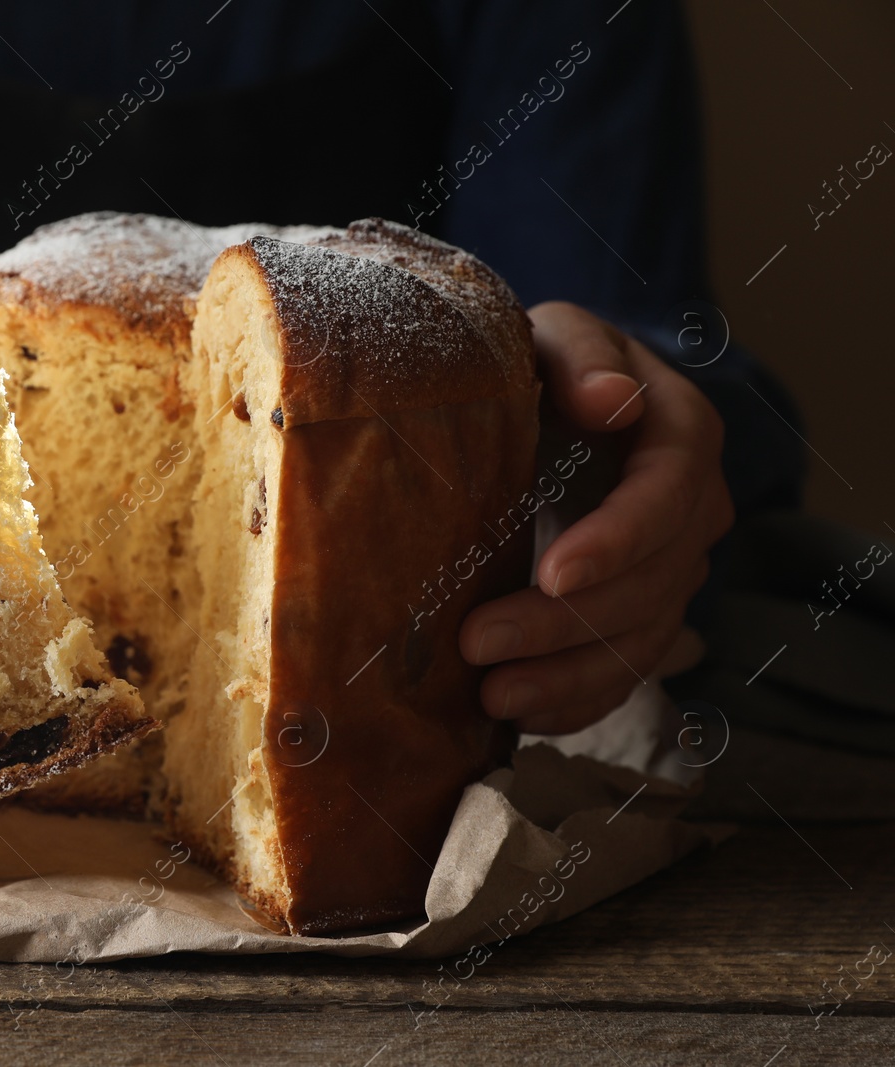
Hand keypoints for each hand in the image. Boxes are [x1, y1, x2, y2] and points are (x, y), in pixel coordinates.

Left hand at [459, 302, 733, 733]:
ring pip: (637, 639)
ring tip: (491, 696)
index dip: (618, 541)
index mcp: (679, 433)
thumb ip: (580, 354)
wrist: (546, 398)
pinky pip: (622, 671)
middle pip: (650, 583)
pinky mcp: (636, 613)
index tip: (554, 574)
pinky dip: (575, 700)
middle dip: (564, 622)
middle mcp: (690, 510)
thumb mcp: (554, 334)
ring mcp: (668, 569)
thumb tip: (613, 398)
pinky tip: (520, 717)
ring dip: (565, 676)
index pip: (667, 496)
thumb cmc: (543, 362)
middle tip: (477, 644)